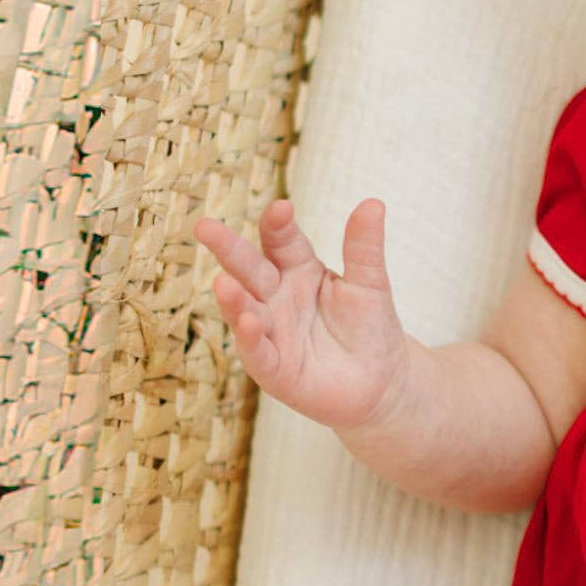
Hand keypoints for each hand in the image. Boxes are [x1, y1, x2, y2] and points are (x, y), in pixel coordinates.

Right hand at [193, 197, 412, 430]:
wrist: (381, 383)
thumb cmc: (369, 328)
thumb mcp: (370, 283)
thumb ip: (364, 247)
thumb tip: (375, 202)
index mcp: (298, 269)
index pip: (282, 241)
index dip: (278, 225)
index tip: (282, 208)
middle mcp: (276, 297)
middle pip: (249, 268)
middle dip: (228, 248)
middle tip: (205, 227)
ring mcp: (271, 332)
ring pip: (244, 309)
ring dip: (232, 298)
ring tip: (223, 282)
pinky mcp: (274, 369)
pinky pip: (258, 351)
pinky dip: (250, 338)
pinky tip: (247, 322)